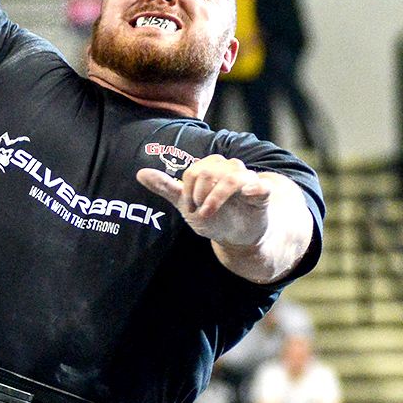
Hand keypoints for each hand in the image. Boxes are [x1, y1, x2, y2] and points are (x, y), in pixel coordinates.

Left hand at [136, 155, 273, 247]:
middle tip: (201, 212)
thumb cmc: (213, 215)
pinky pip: (260, 186)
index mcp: (210, 167)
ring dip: (216, 198)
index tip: (190, 208)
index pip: (193, 172)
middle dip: (199, 196)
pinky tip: (247, 193)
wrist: (239, 235)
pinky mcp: (262, 194)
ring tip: (210, 213)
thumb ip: (166, 187)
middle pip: (208, 172)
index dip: (188, 193)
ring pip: (231, 177)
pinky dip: (254, 187)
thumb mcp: (186, 204)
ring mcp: (247, 180)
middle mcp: (229, 168)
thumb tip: (140, 173)